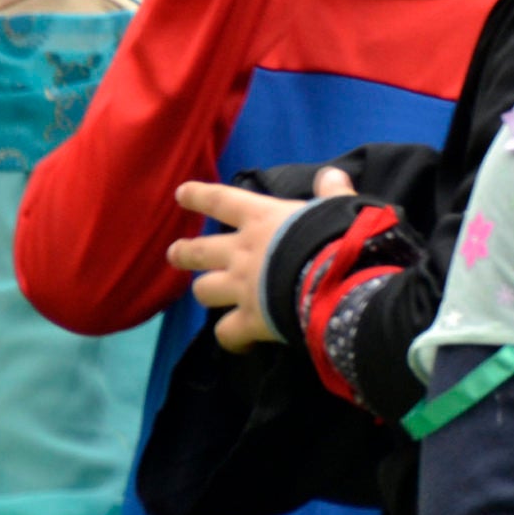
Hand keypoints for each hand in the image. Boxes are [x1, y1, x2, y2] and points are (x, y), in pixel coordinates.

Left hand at [166, 168, 353, 349]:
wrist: (337, 280)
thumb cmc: (338, 236)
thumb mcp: (339, 206)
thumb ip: (332, 192)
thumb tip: (331, 173)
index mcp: (262, 220)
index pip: (222, 201)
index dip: (200, 196)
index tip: (181, 194)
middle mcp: (243, 253)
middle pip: (200, 252)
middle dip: (185, 252)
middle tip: (175, 253)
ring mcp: (242, 288)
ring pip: (205, 290)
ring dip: (206, 290)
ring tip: (206, 292)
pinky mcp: (251, 321)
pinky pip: (228, 334)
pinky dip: (232, 338)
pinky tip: (240, 341)